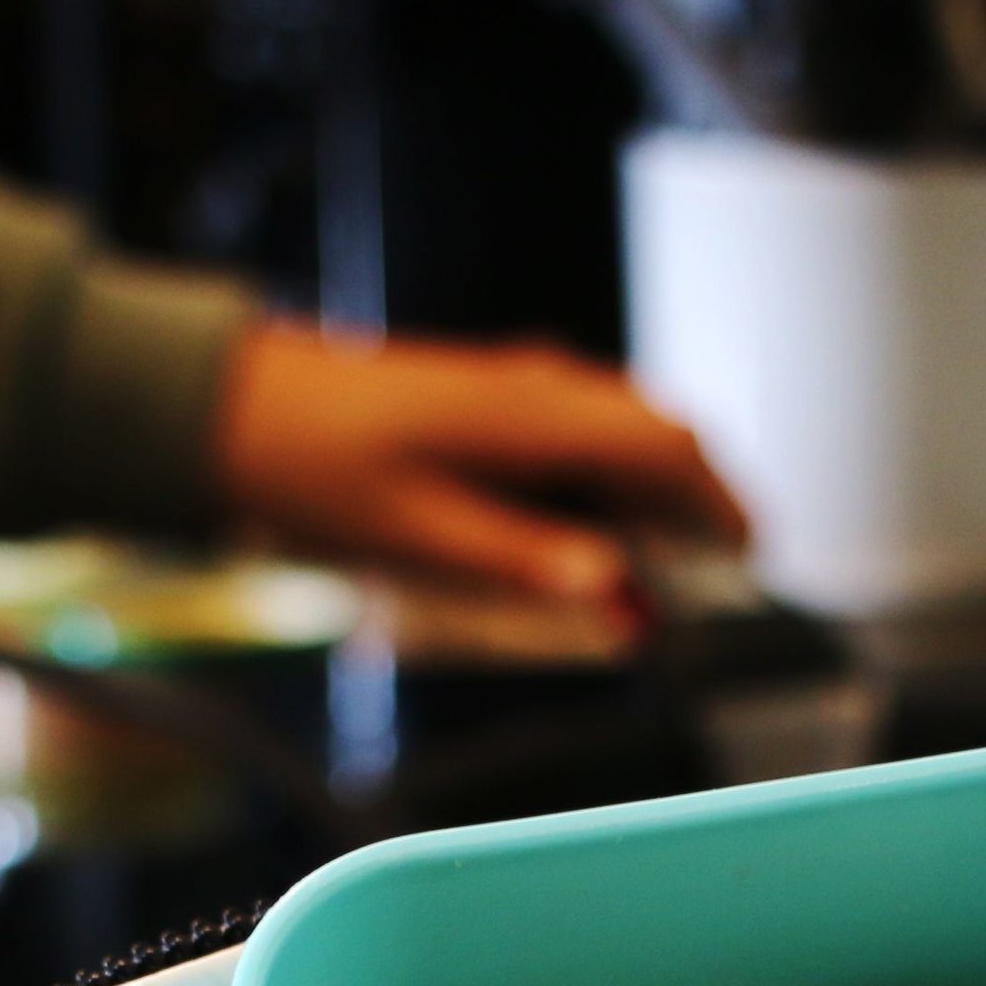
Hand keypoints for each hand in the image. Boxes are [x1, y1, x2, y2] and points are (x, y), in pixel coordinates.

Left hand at [211, 322, 747, 606]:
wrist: (232, 405)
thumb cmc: (312, 468)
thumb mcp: (416, 538)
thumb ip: (524, 564)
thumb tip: (618, 596)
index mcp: (534, 417)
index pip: (670, 447)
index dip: (723, 502)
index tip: (754, 557)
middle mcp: (537, 390)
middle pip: (659, 433)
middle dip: (700, 501)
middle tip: (723, 572)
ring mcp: (512, 388)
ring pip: (619, 433)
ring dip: (651, 496)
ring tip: (661, 570)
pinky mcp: (486, 399)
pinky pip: (574, 434)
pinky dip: (602, 484)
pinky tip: (585, 535)